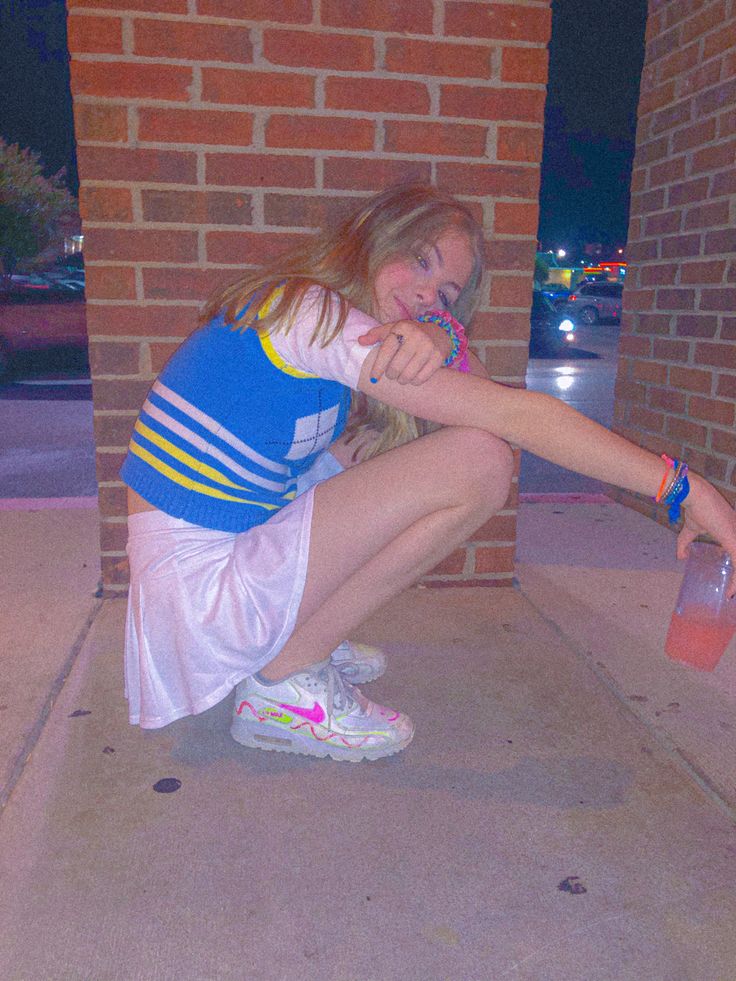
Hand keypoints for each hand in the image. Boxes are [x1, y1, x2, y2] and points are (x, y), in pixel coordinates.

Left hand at [358, 320, 451, 384]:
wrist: (439, 333)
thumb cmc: (409, 333)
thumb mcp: (393, 329)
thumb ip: (376, 334)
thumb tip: (360, 341)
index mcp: (402, 327)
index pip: (386, 351)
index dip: (377, 367)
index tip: (373, 378)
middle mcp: (416, 336)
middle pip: (396, 367)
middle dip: (391, 375)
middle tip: (391, 375)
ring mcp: (429, 347)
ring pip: (408, 375)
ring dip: (402, 380)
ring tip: (401, 377)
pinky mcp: (438, 357)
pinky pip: (422, 378)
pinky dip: (415, 382)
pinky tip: (413, 378)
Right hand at [678, 473, 735, 597]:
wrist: (695, 496)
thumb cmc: (695, 508)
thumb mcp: (690, 530)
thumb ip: (685, 543)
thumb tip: (681, 557)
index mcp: (732, 531)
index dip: (735, 569)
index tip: (730, 583)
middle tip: (730, 592)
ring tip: (730, 594)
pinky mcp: (734, 541)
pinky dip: (735, 580)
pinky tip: (730, 591)